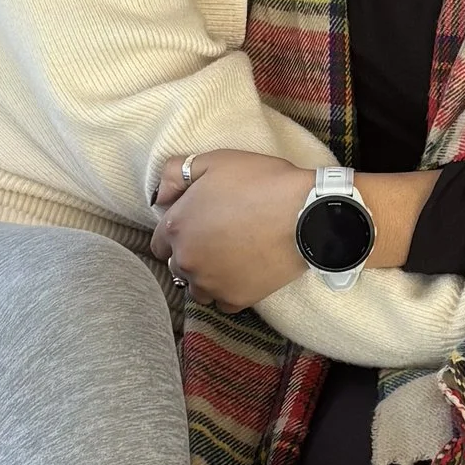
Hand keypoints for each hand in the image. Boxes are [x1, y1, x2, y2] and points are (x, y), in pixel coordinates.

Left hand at [151, 151, 310, 311]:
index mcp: (176, 227)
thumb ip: (176, 173)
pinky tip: (244, 273)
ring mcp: (210, 283)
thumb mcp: (215, 161)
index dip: (177, 233)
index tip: (196, 226)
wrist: (305, 213)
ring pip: (198, 288)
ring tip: (230, 259)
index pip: (159, 242)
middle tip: (218, 240)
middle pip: (177, 266)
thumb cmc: (261, 182)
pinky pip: (223, 302)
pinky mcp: (236, 299)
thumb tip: (160, 195)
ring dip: (208, 276)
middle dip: (192, 254)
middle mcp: (186, 260)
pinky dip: (230, 290)